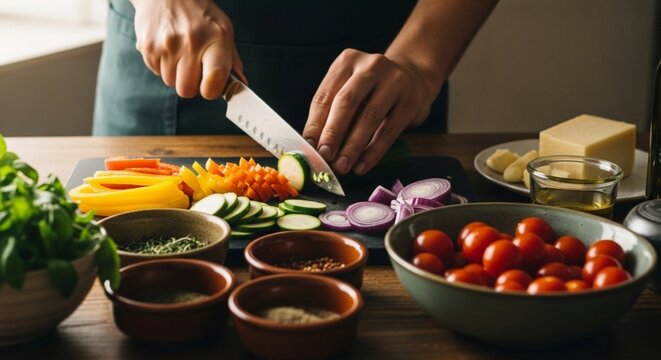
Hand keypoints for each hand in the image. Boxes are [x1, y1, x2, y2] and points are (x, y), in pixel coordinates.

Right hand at [131, 0, 245, 98]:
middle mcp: (191, 41)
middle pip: (187, 89)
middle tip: (193, 70)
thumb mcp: (224, 30)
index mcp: (216, 38)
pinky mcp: (147, 46)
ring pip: (170, 82)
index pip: (214, 79)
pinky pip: (155, 71)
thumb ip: (232, 59)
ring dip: (175, 74)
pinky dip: (162, 65)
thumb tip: (240, 84)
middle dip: (190, 85)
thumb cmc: (200, 14)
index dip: (211, 90)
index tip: (211, 86)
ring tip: (180, 54)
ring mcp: (167, 44)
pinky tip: (168, 49)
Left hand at [303, 49, 433, 175]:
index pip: (325, 95)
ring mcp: (394, 81)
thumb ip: (332, 112)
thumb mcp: (350, 89)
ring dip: (352, 146)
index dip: (315, 124)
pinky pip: (388, 131)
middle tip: (324, 157)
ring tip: (342, 166)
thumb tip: (314, 146)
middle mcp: (371, 66)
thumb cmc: (373, 89)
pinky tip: (362, 166)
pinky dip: (373, 152)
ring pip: (369, 117)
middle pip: (346, 102)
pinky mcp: (410, 101)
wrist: (415, 77)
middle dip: (333, 133)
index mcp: (347, 61)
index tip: (309, 147)